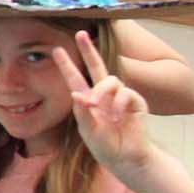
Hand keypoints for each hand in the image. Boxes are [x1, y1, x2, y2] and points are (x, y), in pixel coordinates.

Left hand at [55, 30, 154, 171]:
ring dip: (102, 92)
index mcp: (88, 101)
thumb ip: (82, 113)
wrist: (127, 158)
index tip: (57, 49)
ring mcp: (120, 97)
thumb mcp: (88, 131)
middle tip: (81, 34)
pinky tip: (119, 119)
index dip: (67, 65)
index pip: (75, 79)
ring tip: (99, 108)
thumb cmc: (105, 146)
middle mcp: (104, 95)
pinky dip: (119, 105)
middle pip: (96, 66)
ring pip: (111, 80)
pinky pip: (126, 94)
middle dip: (89, 50)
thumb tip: (75, 94)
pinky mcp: (136, 102)